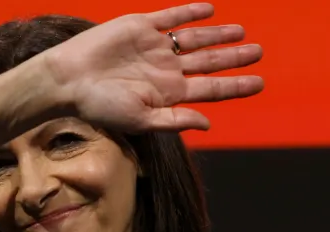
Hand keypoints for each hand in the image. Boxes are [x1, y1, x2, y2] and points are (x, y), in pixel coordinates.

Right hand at [40, 3, 263, 132]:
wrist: (69, 79)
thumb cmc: (100, 106)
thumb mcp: (140, 119)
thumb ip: (174, 121)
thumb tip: (209, 123)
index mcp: (168, 94)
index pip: (211, 89)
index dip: (236, 86)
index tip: (260, 83)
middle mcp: (165, 70)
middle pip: (208, 62)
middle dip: (234, 58)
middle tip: (258, 52)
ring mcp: (154, 47)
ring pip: (194, 39)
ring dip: (218, 35)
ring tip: (241, 32)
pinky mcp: (141, 27)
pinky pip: (171, 17)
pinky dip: (190, 13)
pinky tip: (210, 10)